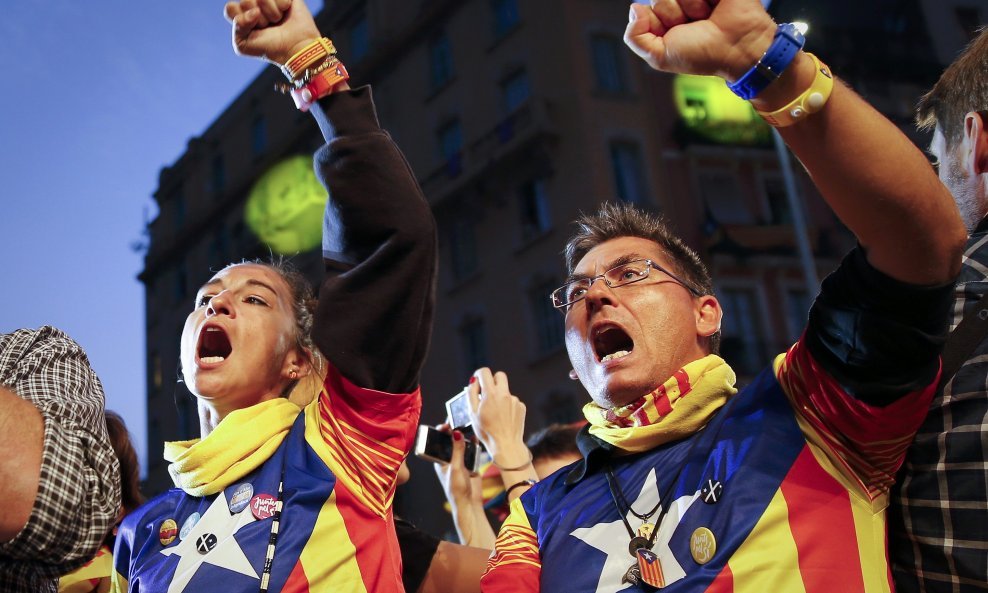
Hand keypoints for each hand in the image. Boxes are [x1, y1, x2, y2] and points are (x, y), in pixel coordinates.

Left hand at [223, 0, 321, 65]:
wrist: (295, 49)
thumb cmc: (270, 49)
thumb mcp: (243, 44)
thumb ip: (237, 26)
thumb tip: (255, 11)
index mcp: (243, 15)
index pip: (230, 8)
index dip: (241, 19)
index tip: (253, 31)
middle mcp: (255, 4)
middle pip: (245, 1)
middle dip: (258, 19)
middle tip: (267, 27)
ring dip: (270, 13)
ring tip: (277, 21)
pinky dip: (282, 6)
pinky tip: (286, 12)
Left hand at [432, 426, 481, 508]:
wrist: (469, 503)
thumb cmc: (456, 489)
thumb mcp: (456, 468)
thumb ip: (457, 450)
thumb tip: (456, 433)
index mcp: (440, 459)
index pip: (439, 441)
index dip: (442, 431)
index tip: (447, 424)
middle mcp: (449, 458)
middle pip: (451, 440)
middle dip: (454, 431)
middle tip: (458, 421)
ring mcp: (460, 460)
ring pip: (462, 443)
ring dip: (464, 436)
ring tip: (467, 424)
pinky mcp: (471, 463)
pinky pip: (472, 449)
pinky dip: (474, 443)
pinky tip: (475, 436)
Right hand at [468, 368, 528, 468]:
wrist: (506, 445)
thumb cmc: (487, 431)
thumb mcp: (472, 413)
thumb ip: (471, 394)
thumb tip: (473, 382)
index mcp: (490, 394)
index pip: (485, 372)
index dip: (479, 374)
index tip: (477, 381)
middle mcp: (504, 394)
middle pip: (499, 376)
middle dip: (492, 380)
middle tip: (487, 392)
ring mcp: (514, 400)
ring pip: (505, 391)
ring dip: (499, 397)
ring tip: (495, 413)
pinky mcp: (521, 407)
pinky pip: (512, 401)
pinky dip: (507, 406)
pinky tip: (504, 418)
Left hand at [623, 0, 776, 80]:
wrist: (738, 46)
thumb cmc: (703, 55)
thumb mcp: (660, 57)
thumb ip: (636, 38)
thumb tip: (634, 9)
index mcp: (662, 21)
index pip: (642, 10)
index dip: (657, 23)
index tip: (675, 34)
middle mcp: (677, 4)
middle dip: (674, 14)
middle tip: (694, 25)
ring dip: (691, 4)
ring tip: (706, 16)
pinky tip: (715, 4)